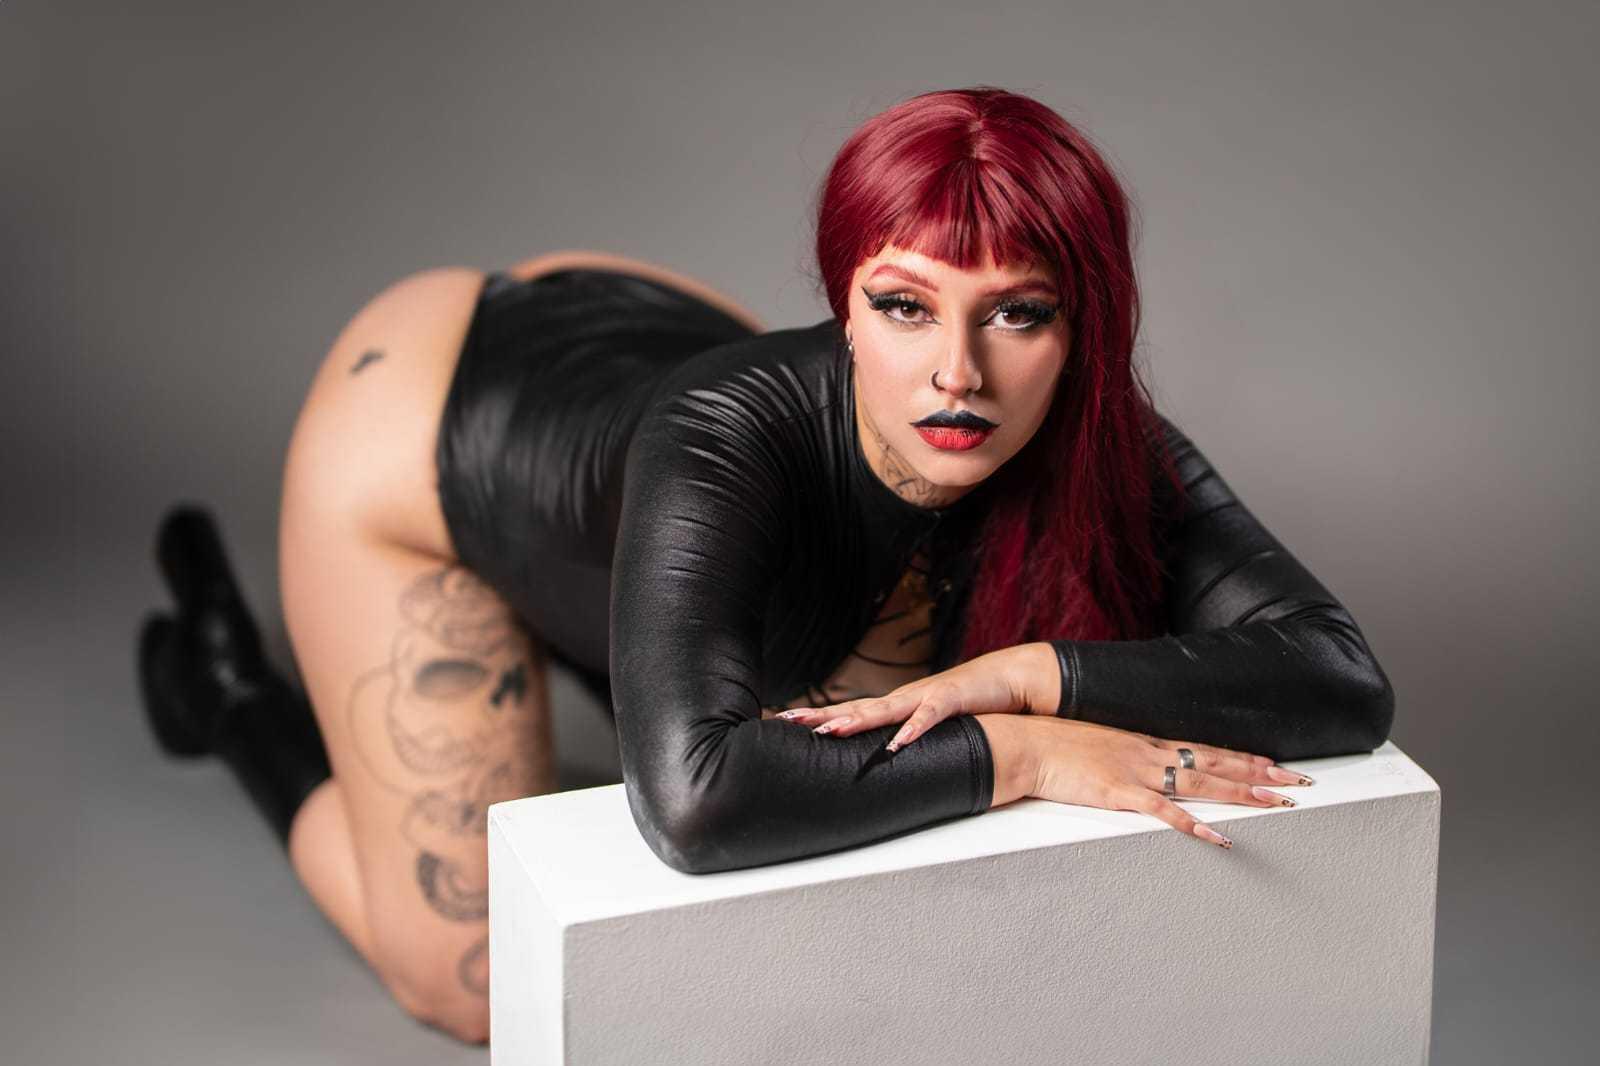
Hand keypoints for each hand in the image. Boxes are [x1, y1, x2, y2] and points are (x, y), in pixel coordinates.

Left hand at [773, 648, 1031, 750]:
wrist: (1003, 676)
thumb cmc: (962, 702)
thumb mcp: (926, 724)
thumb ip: (903, 737)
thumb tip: (879, 759)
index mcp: (894, 705)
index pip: (848, 711)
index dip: (817, 716)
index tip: (783, 721)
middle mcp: (902, 698)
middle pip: (854, 708)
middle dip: (821, 715)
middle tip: (786, 722)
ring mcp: (923, 696)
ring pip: (883, 710)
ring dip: (856, 721)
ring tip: (828, 731)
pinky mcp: (950, 699)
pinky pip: (928, 716)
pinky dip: (912, 730)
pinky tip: (896, 743)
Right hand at [994, 715, 1313, 847]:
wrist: (1024, 744)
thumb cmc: (1054, 746)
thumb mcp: (1098, 745)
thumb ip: (1123, 755)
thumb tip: (1142, 766)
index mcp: (1146, 743)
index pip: (1207, 748)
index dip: (1244, 757)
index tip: (1276, 762)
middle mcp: (1150, 753)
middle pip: (1216, 763)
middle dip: (1260, 773)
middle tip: (1298, 782)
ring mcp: (1136, 772)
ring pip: (1202, 783)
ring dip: (1242, 793)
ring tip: (1277, 803)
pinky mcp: (1118, 793)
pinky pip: (1163, 812)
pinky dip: (1193, 825)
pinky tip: (1218, 836)